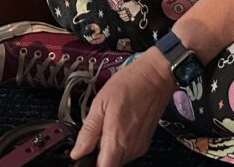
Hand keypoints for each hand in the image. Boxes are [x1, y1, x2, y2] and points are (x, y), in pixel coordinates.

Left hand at [71, 49, 175, 165]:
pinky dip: (119, 144)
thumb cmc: (130, 84)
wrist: (156, 76)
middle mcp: (130, 148)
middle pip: (109, 165)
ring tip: (107, 126)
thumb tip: (77, 152)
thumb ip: (88, 131)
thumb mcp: (100, 103)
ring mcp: (139, 146)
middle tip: (94, 136)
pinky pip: (127, 151)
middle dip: (98, 155)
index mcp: (116, 140)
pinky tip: (118, 125)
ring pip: (118, 159)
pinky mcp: (145, 142)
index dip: (91, 165)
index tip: (85, 156)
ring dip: (109, 149)